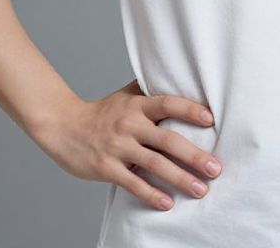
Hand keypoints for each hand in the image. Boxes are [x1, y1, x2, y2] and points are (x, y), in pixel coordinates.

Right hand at [35, 79, 223, 210]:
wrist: (63, 126)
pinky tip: (168, 203)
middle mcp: (130, 124)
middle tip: (216, 168)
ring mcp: (118, 147)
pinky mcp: (107, 168)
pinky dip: (152, 194)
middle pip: (168, 140)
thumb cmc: (102, 111)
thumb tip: (178, 76)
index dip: (190, 110)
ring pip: (155, 165)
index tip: (211, 119)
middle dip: (195, 155)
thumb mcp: (125, 95)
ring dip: (180, 178)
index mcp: (137, 105)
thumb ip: (150, 90)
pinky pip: (133, 184)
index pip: (168, 103)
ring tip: (201, 189)